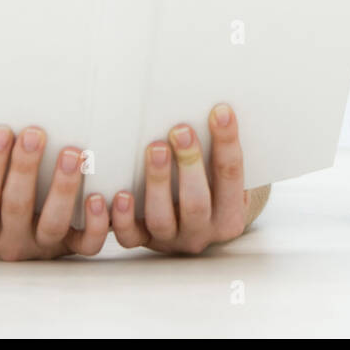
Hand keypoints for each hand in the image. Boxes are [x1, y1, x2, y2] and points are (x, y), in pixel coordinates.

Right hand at [0, 125, 110, 260]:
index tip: (1, 131)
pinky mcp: (73, 249)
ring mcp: (43, 248)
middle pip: (16, 206)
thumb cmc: (0, 197)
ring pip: (54, 222)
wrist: (17, 234)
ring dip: (63, 187)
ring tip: (73, 154)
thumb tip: (5, 118)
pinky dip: (95, 222)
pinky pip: (87, 243)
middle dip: (25, 167)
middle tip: (35, 134)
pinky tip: (98, 195)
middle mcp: (10, 244)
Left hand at [110, 103, 249, 255]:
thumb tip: (213, 108)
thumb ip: (216, 153)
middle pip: (196, 201)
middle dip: (189, 163)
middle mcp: (202, 231)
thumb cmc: (208, 189)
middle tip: (181, 130)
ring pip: (162, 218)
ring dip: (157, 182)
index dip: (227, 142)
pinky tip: (119, 194)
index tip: (220, 111)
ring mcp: (171, 239)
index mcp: (230, 214)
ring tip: (154, 149)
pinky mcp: (143, 241)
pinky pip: (130, 235)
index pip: (231, 175)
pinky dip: (121, 217)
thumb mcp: (221, 178)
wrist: (192, 228)